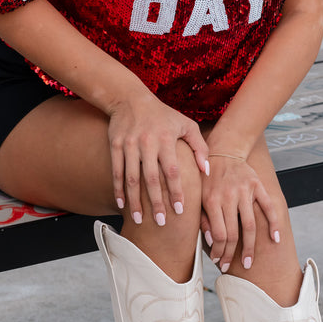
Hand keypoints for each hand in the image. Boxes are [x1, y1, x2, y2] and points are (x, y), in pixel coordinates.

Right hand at [108, 92, 208, 225]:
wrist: (130, 99)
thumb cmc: (163, 115)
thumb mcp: (186, 125)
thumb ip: (199, 147)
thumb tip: (207, 172)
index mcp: (167, 139)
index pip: (173, 170)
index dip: (177, 191)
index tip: (181, 210)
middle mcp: (148, 142)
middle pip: (152, 178)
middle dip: (157, 202)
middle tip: (161, 223)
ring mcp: (129, 144)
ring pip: (132, 178)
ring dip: (135, 201)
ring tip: (139, 220)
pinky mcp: (115, 145)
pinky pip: (117, 171)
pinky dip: (118, 189)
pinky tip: (121, 204)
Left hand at [200, 155, 279, 271]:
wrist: (224, 152)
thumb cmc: (208, 178)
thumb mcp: (199, 195)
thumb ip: (203, 218)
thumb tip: (211, 243)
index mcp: (212, 200)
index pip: (218, 233)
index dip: (219, 251)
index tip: (218, 262)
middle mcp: (229, 196)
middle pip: (233, 233)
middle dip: (231, 254)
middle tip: (230, 268)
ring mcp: (245, 191)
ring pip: (250, 225)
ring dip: (250, 247)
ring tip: (248, 263)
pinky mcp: (258, 186)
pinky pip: (268, 208)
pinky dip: (274, 224)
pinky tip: (275, 240)